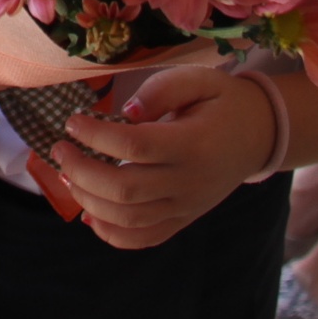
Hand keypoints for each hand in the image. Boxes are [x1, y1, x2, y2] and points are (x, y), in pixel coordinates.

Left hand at [47, 67, 275, 248]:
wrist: (259, 136)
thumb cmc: (222, 102)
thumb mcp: (199, 80)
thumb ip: (161, 90)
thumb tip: (123, 114)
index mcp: (193, 144)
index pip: (135, 147)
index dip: (96, 137)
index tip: (72, 121)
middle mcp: (189, 183)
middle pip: (125, 190)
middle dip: (81, 171)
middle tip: (59, 148)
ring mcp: (186, 207)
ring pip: (128, 220)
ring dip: (88, 201)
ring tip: (67, 174)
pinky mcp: (182, 220)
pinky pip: (144, 238)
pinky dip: (111, 233)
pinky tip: (89, 213)